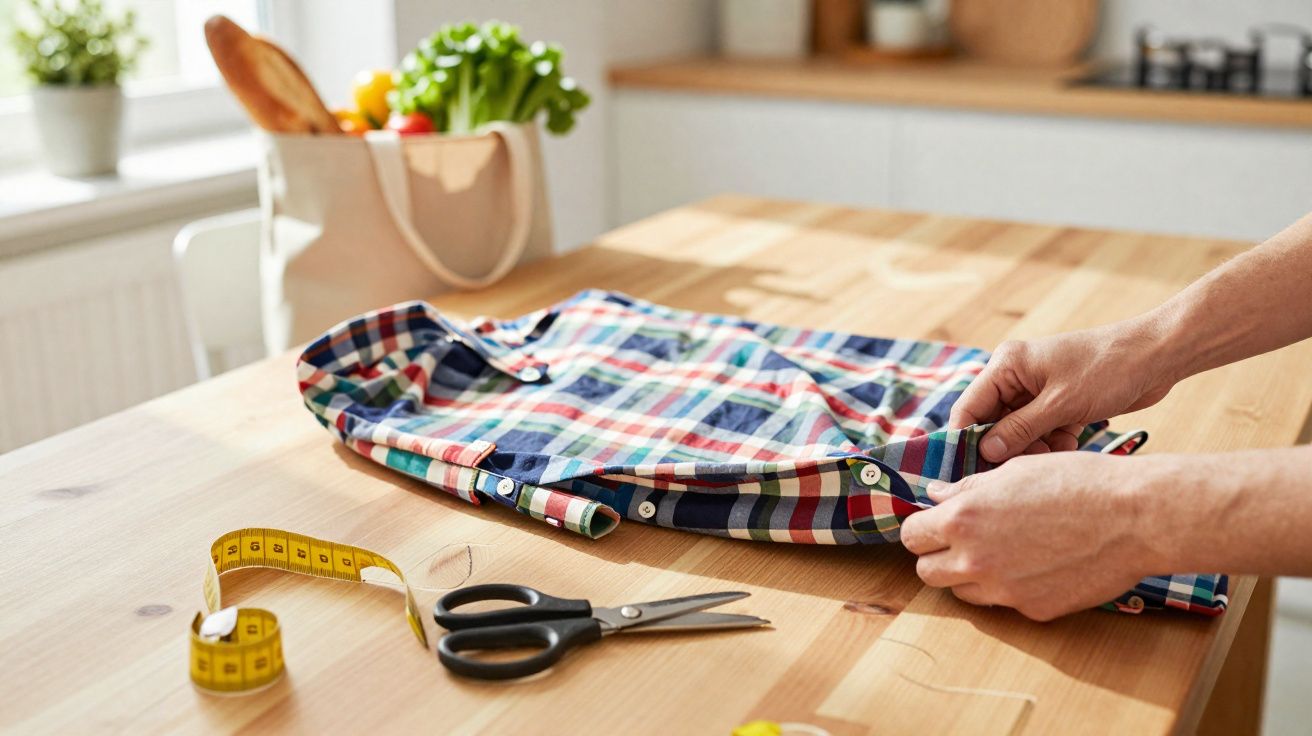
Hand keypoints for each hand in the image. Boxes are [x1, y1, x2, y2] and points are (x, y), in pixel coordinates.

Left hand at [899, 452, 1152, 620]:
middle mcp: (975, 559)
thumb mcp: (1014, 471)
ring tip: (1004, 551)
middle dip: (939, 556)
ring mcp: (1003, 590)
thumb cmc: (1077, 481)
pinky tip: (1039, 565)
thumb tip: (937, 495)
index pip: (912, 536)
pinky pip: (1005, 603)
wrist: (1134, 517)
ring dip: (971, 576)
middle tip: (963, 542)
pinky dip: (1013, 588)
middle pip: (926, 572)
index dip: (923, 529)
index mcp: (963, 519)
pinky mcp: (1033, 610)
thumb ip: (968, 489)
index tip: (935, 525)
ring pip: (962, 592)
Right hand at [949, 319, 1176, 462]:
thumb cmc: (1108, 370)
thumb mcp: (1060, 404)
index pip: (969, 408)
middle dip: (1007, 447)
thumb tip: (984, 452)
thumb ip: (1019, 429)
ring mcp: (1037, 389)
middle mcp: (1016, 376)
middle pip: (993, 422)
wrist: (1157, 356)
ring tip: (1056, 453)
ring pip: (1018, 430)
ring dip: (1033, 447)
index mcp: (1007, 365)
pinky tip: (1071, 443)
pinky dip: (1053, 441)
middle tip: (1025, 468)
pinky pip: (1041, 430)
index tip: (970, 472)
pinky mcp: (1058, 401)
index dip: (966, 440)